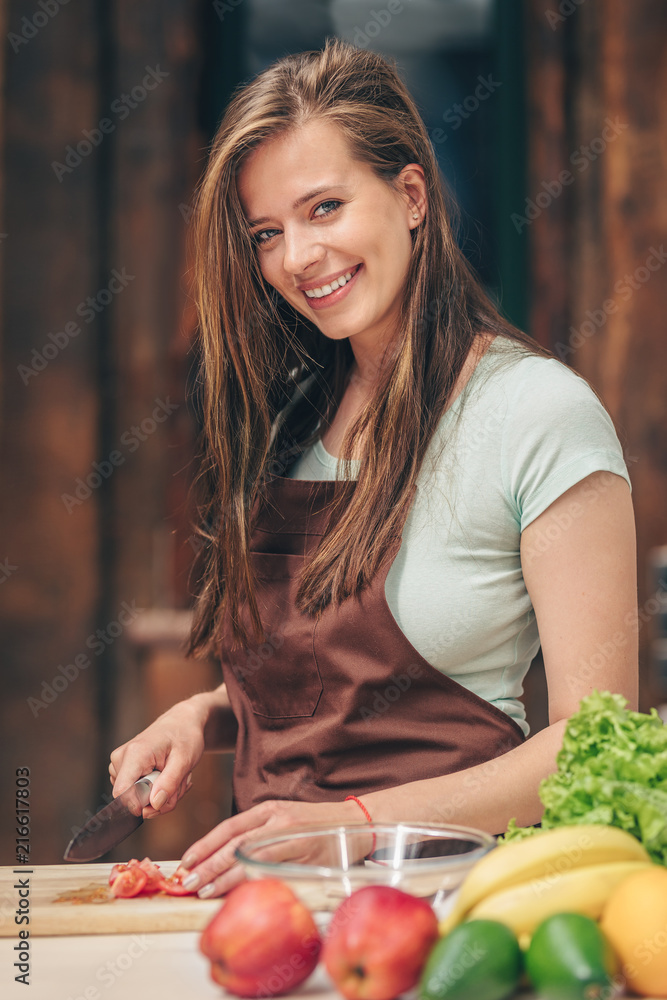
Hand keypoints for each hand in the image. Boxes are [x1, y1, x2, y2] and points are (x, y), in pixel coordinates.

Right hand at [109, 697, 208, 817]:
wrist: (181, 721)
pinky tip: (167, 776)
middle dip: (160, 799)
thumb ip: (169, 783)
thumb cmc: (185, 736)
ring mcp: (119, 764)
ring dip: (161, 794)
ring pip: (137, 798)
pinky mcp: (123, 769)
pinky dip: (156, 790)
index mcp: (134, 754)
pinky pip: (137, 793)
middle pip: (133, 800)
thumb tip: (153, 805)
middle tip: (180, 783)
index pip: (122, 793)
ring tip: (175, 775)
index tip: (163, 801)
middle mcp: (120, 759)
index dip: (141, 805)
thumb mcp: (185, 759)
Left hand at [175, 798, 364, 897]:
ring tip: (206, 891)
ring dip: (226, 880)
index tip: (186, 860)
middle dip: (209, 865)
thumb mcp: (282, 815)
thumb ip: (255, 829)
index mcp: (270, 809)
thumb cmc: (312, 822)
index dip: (205, 844)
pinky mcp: (307, 862)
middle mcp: (280, 823)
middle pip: (237, 846)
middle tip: (189, 881)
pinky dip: (254, 885)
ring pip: (253, 863)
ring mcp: (294, 843)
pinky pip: (275, 876)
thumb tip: (219, 853)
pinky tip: (239, 895)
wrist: (354, 823)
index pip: (230, 827)